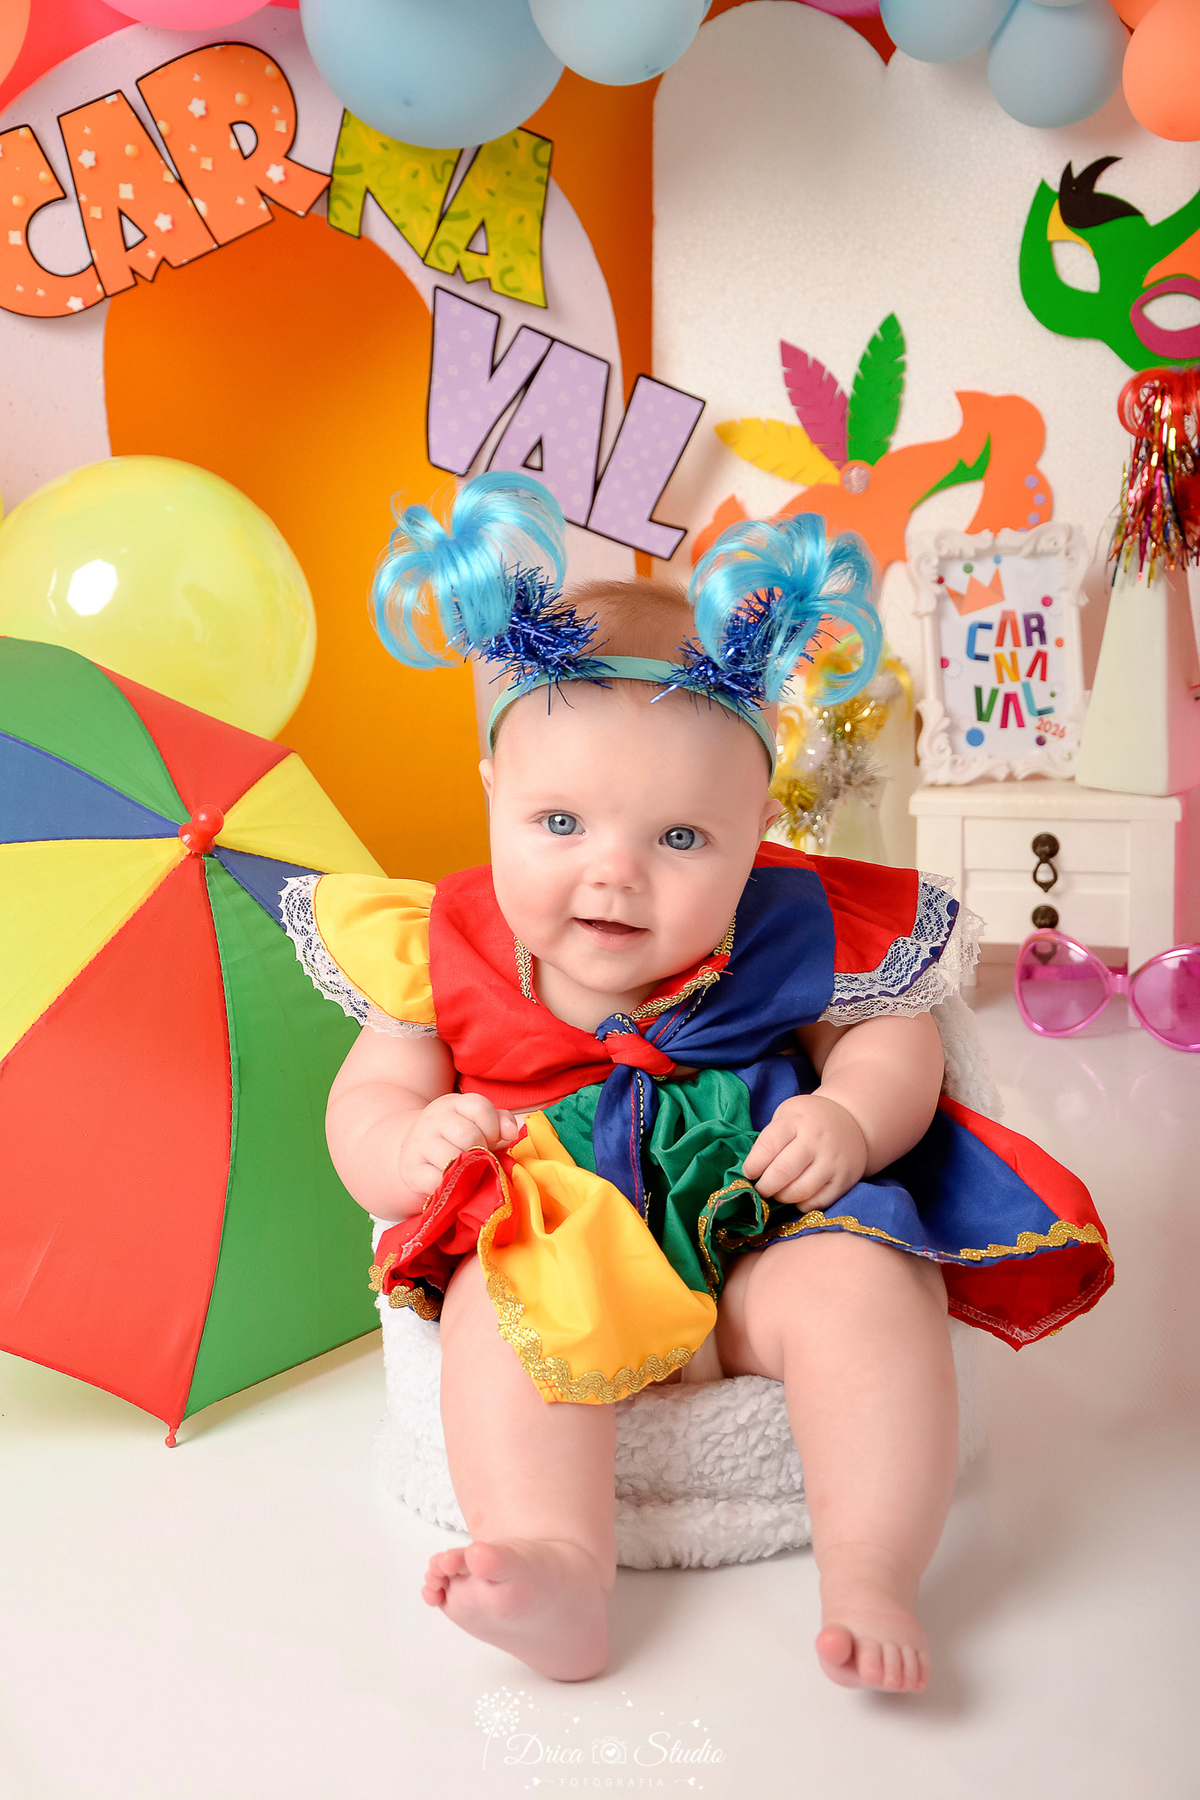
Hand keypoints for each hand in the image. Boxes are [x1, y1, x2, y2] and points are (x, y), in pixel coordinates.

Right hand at [398, 1093, 520, 1201]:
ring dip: (466, 1170)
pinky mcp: (412, 1170)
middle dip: (481, 1152)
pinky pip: (437, 1180)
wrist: (413, 1153)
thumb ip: (500, 1122)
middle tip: (478, 1159)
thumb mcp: (477, 1123)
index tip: (491, 1140)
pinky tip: (452, 1183)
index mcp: (452, 1104)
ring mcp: (420, 1144)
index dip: (493, 1128)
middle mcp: (434, 1119)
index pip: (480, 1107)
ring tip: (467, 1172)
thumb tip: (511, 1133)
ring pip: (453, 1158)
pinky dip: (449, 1186)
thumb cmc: (455, 1139)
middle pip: (469, 1135)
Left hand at [742, 1094, 867, 1212]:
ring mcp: (832, 1161)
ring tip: (777, 1192)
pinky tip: (796, 1197)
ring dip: (782, 1197)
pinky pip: (818, 1202)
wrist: (850, 1120)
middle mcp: (816, 1140)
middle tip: (760, 1189)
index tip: (748, 1173)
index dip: (753, 1164)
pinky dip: (802, 1204)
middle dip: (765, 1186)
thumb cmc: (808, 1121)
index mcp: (796, 1121)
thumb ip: (771, 1138)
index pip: (768, 1145)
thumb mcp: (787, 1115)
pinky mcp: (844, 1180)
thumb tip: (751, 1172)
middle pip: (783, 1171)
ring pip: (800, 1191)